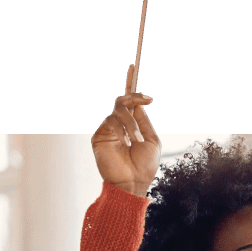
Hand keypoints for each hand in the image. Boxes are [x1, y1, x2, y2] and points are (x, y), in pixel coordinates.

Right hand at [91, 65, 159, 196]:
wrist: (133, 182)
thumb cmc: (145, 165)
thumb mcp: (151, 139)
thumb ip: (144, 120)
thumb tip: (139, 103)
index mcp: (133, 125)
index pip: (130, 102)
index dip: (130, 85)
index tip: (133, 67)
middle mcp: (119, 125)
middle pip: (123, 101)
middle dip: (134, 98)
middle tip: (145, 98)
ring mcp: (108, 130)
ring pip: (118, 111)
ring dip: (131, 123)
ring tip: (136, 140)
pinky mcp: (99, 136)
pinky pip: (110, 122)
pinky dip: (121, 130)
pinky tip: (126, 142)